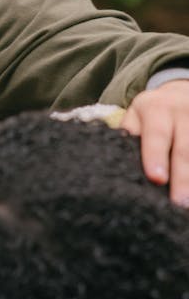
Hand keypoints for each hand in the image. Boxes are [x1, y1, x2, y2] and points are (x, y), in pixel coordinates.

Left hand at [122, 80, 188, 205]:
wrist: (180, 94)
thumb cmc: (152, 115)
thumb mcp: (136, 117)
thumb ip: (130, 137)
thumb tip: (117, 166)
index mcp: (156, 108)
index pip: (156, 134)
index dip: (156, 156)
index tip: (157, 178)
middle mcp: (182, 112)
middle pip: (184, 148)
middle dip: (183, 177)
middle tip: (180, 202)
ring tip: (188, 204)